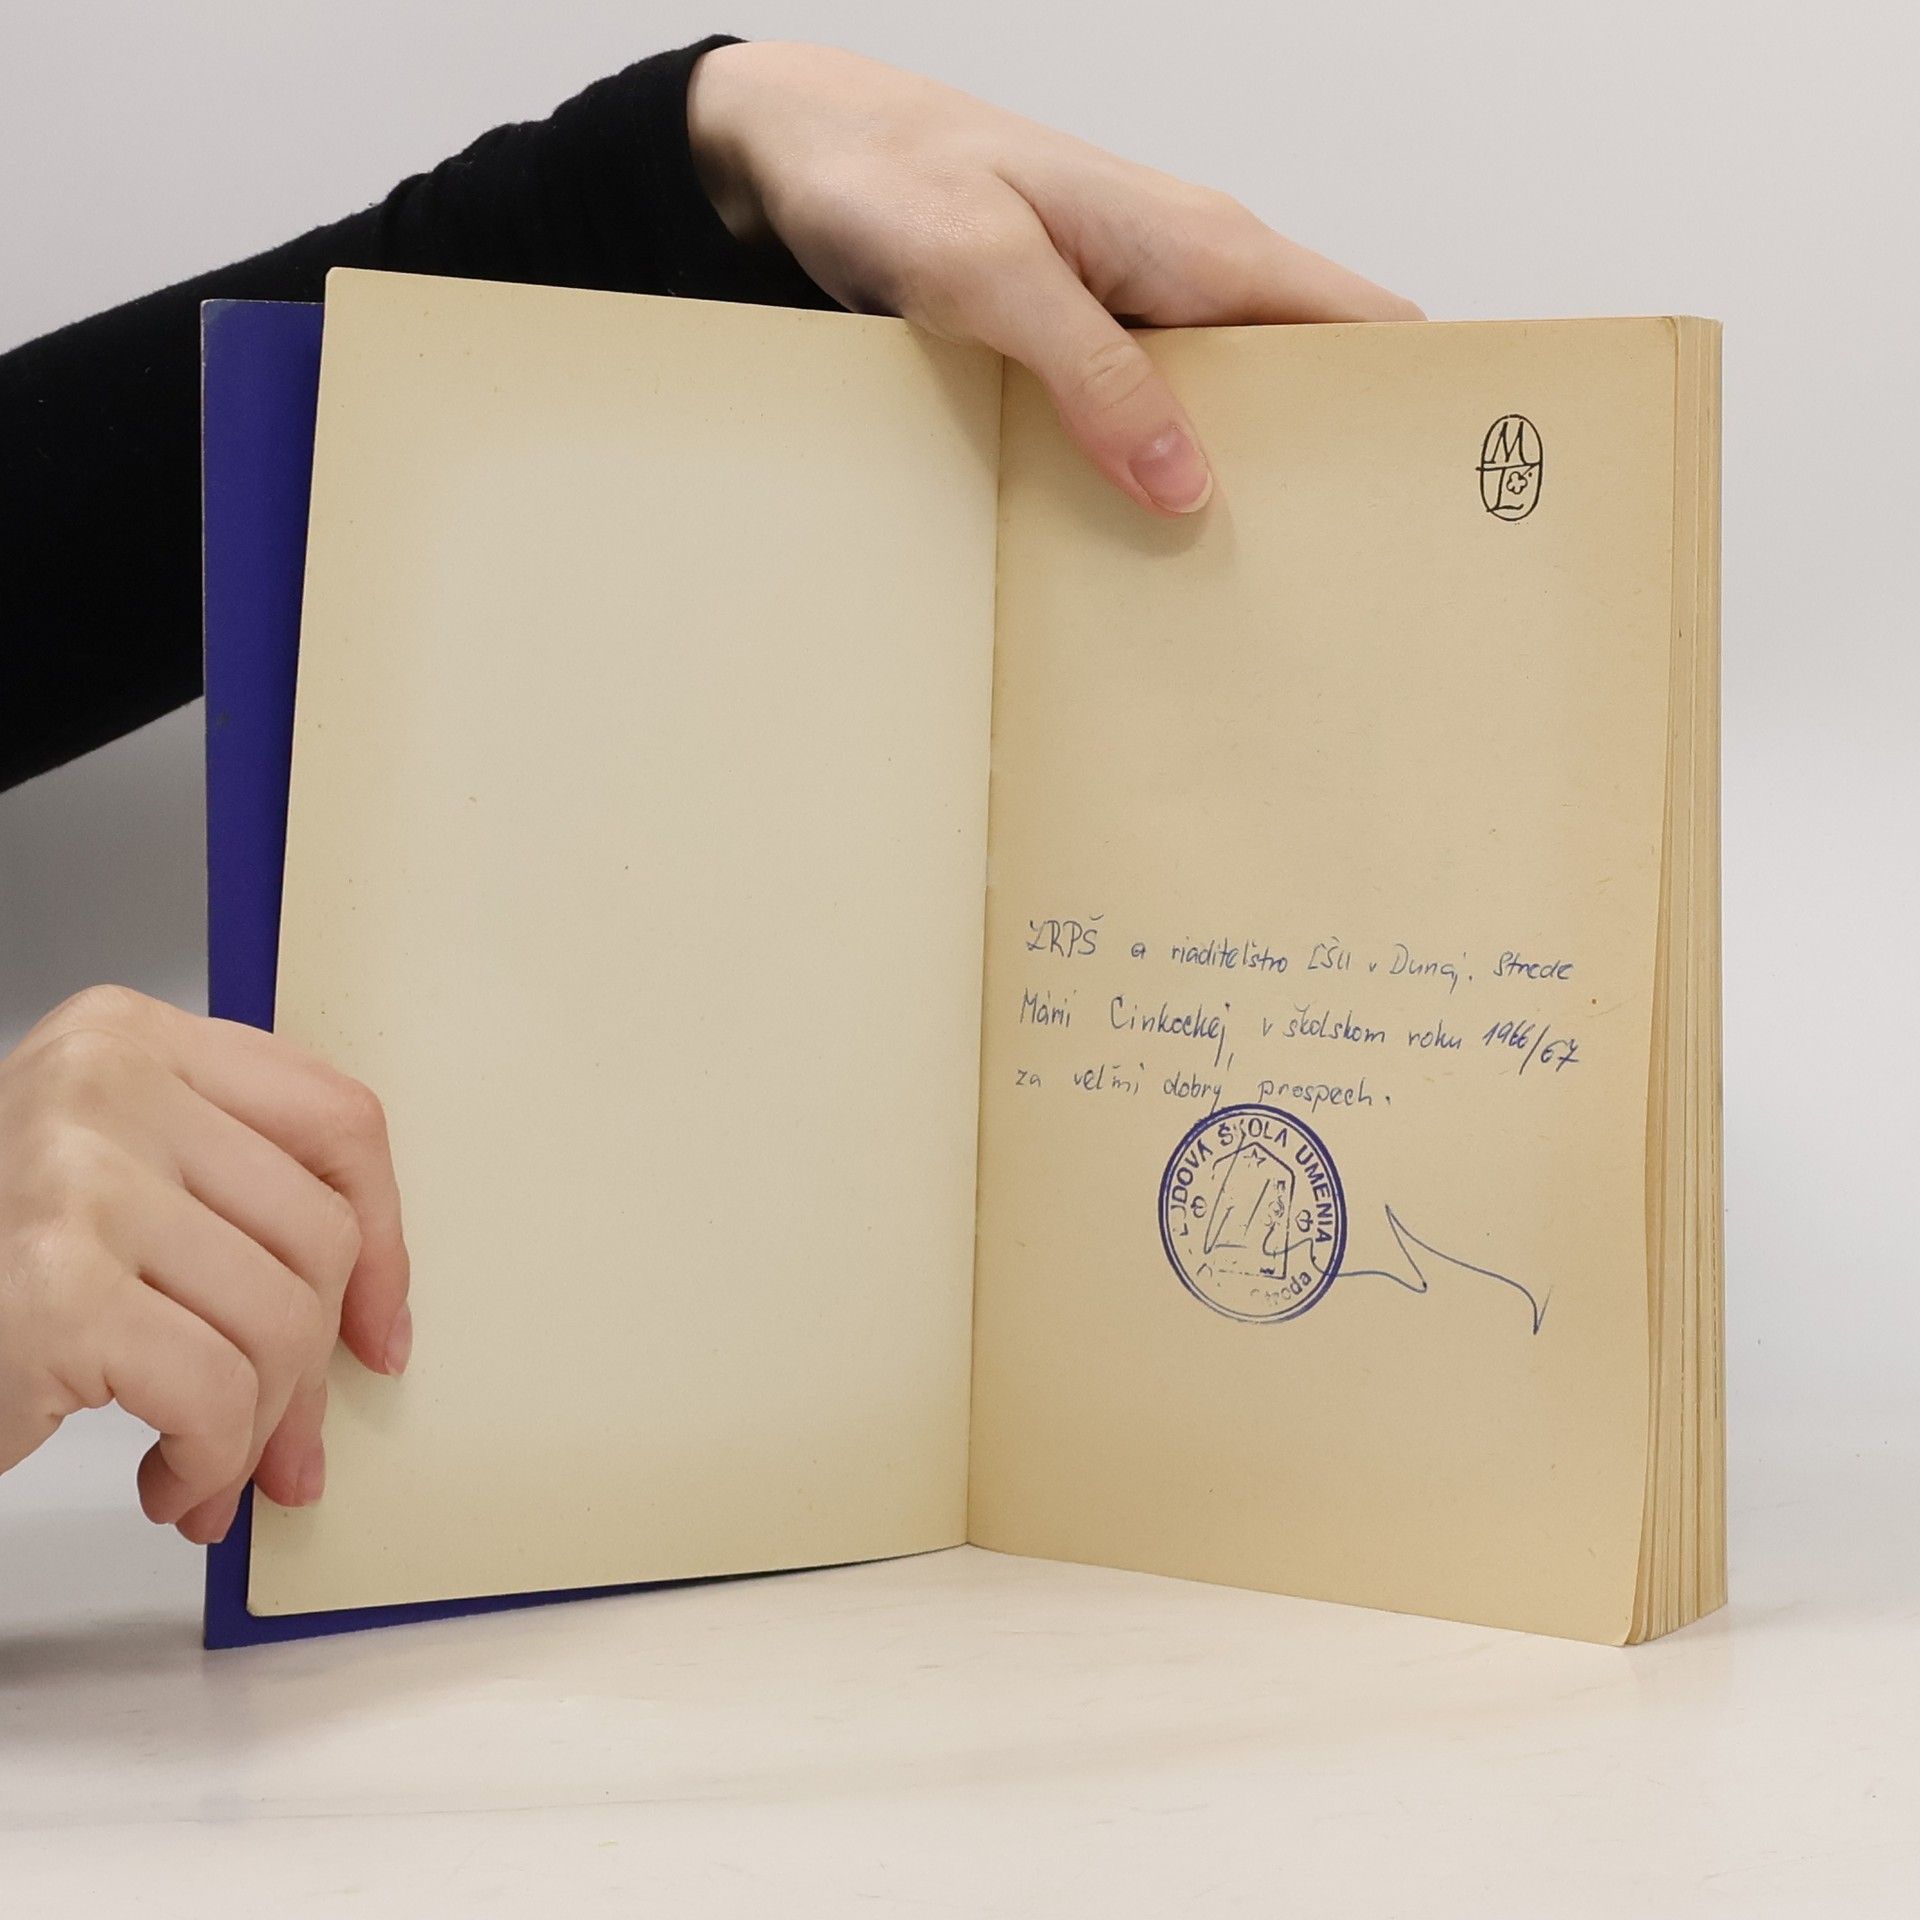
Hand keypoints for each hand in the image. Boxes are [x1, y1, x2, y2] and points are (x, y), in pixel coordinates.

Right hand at [0, 987, 409, 1542]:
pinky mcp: (55, 1290)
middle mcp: (104, 1085)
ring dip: (255, 1431)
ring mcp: (79, 1180)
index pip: (335, 1116)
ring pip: (282, 1320)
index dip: (385, 1236)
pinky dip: (208, 1463)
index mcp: (127, 1038)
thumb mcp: (103, 1183)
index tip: (376, 1325)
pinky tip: (166, 1482)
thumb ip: (224, 1200)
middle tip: (286, 1445)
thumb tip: (367, 1308)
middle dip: (312, 1368)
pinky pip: (215, 1393)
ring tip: (205, 1466)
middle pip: (319, 1234)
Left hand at [688, 42, 1420, 515]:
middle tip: (1314, 572)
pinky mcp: (1083, 332)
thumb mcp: (990, 276)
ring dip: (1228, 476)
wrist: (802, 148)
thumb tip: (1184, 480)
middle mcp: (1186, 270)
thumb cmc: (892, 177)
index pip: (1360, 319)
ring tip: (1225, 575)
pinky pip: (1149, 408)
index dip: (1405, 398)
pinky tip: (1133, 531)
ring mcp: (1135, 303)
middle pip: (1301, 378)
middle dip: (1318, 465)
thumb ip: (1093, 371)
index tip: (1423, 490)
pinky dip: (1153, 466)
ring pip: (1224, 402)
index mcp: (1199, 242)